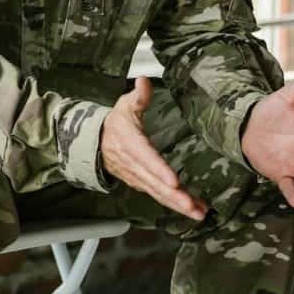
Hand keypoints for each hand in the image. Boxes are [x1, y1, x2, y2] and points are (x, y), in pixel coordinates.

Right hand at [101, 77, 207, 220]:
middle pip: (154, 183)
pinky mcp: (141, 183)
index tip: (174, 181)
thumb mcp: (124, 105)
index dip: (159, 170)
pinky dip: (174, 204)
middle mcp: (132, 164)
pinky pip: (158, 196)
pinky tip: (193, 208)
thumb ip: (138, 96)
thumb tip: (143, 80)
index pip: (145, 158)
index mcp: (129, 143)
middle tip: (193, 207)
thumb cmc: (115, 123)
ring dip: (177, 205)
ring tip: (198, 212)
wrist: (95, 142)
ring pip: (157, 193)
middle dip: (174, 196)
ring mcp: (136, 177)